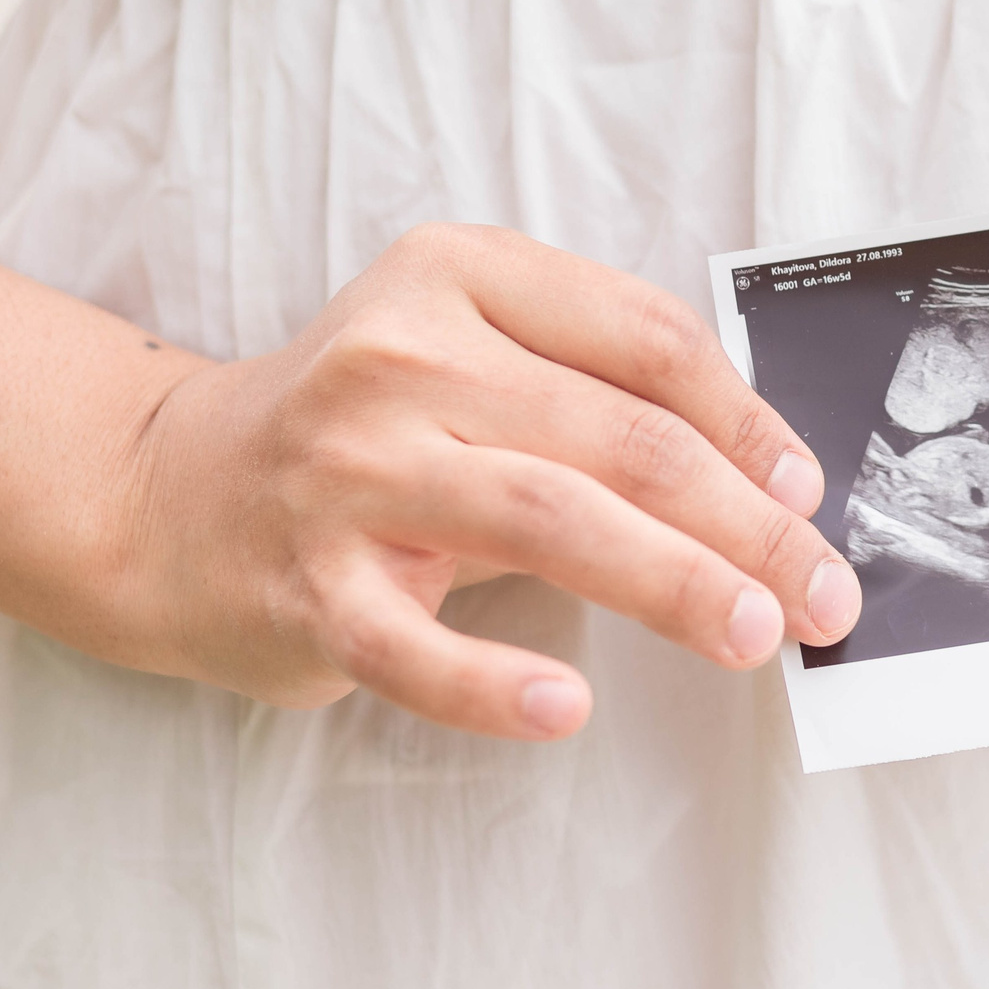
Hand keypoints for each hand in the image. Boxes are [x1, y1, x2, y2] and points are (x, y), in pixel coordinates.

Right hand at [118, 223, 858, 738]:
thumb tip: (769, 489)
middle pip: (621, 440)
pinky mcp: (305, 584)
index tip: (807, 494)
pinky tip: (567, 710)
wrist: (167, 494)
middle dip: (745, 525)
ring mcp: (348, 470)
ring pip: (547, 521)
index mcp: (462, 278)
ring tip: (752, 634)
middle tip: (820, 592)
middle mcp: (402, 358)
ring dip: (670, 583)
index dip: (747, 422)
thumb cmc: (366, 432)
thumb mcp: (474, 359)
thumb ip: (598, 397)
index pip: (645, 340)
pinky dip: (493, 683)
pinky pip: (413, 645)